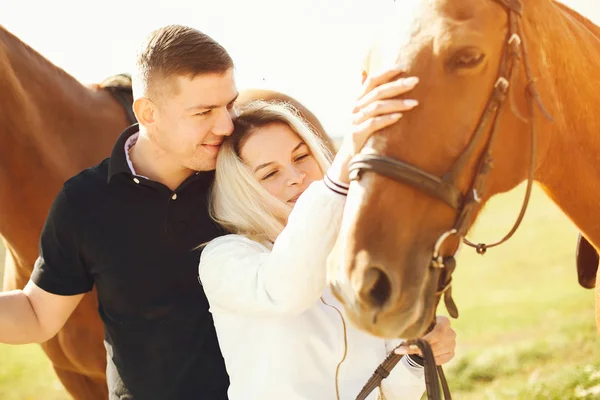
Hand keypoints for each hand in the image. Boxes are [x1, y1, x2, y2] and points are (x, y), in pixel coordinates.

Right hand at [329, 65, 419, 182]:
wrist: (348, 157)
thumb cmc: (360, 132)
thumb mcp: (361, 111)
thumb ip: (363, 92)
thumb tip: (363, 71)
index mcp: (358, 100)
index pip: (371, 81)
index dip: (385, 73)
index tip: (402, 67)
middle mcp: (355, 108)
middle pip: (377, 92)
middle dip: (397, 85)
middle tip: (415, 81)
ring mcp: (355, 121)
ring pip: (376, 107)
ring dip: (397, 104)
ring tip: (414, 103)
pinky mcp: (357, 134)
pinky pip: (373, 124)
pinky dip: (387, 119)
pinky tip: (400, 117)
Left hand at [395, 316, 455, 364]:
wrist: (428, 333)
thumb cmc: (422, 326)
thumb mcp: (418, 325)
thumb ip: (413, 332)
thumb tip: (401, 347)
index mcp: (444, 321)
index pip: (438, 332)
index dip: (426, 339)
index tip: (412, 344)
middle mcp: (451, 332)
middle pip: (437, 343)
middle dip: (422, 348)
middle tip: (408, 350)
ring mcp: (452, 344)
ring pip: (437, 352)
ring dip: (425, 354)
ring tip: (415, 350)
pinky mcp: (451, 353)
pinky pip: (441, 359)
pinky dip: (431, 359)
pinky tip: (423, 356)